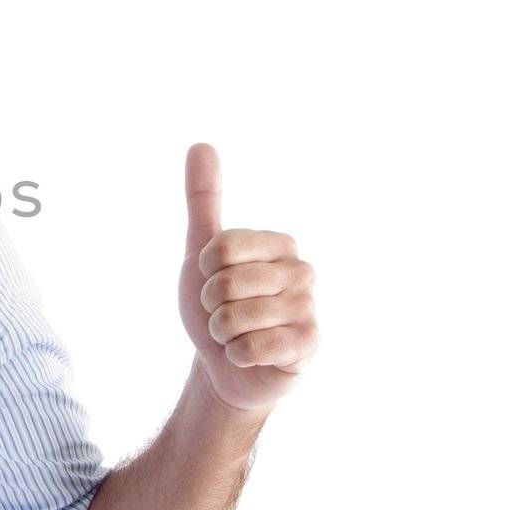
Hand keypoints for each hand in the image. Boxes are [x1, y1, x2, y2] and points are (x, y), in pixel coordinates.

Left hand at [176, 143, 318, 412]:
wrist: (224, 365)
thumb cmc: (215, 305)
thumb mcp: (201, 250)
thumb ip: (204, 198)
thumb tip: (201, 144)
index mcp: (279, 244)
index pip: (221, 248)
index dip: (204, 271)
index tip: (213, 281)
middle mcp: (301, 272)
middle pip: (225, 282)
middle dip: (210, 304)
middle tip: (224, 313)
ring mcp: (308, 309)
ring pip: (236, 316)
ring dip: (221, 332)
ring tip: (235, 334)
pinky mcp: (308, 346)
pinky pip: (254, 346)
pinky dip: (237, 354)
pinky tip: (248, 354)